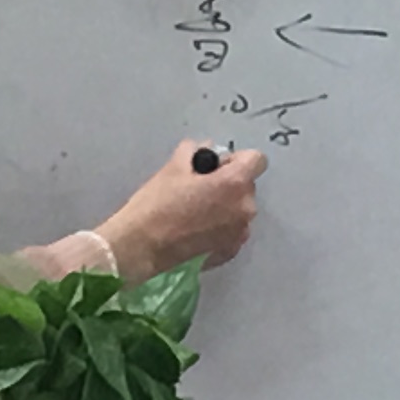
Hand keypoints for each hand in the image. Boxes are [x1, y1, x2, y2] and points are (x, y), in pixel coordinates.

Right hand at [100, 146, 263, 274]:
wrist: (142, 246)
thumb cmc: (157, 204)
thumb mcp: (173, 167)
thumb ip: (195, 151)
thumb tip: (204, 148)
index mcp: (235, 183)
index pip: (257, 160)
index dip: (237, 159)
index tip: (216, 167)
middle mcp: (246, 208)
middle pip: (246, 186)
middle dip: (228, 184)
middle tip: (199, 189)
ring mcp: (240, 233)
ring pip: (239, 209)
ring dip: (225, 206)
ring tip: (195, 211)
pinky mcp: (231, 251)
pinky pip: (232, 230)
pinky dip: (220, 226)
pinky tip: (196, 229)